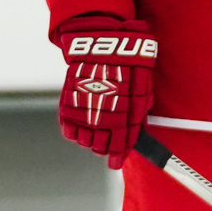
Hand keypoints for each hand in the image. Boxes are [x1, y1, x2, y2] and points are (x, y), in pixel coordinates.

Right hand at [57, 16, 156, 169]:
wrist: (101, 47)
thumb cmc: (127, 66)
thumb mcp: (142, 88)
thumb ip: (139, 111)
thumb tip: (138, 129)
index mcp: (123, 118)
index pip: (119, 147)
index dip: (117, 157)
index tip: (115, 163)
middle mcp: (102, 119)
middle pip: (100, 147)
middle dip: (104, 150)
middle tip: (106, 146)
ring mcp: (83, 113)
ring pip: (84, 141)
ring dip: (90, 142)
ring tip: (94, 135)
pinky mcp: (68, 106)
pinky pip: (68, 130)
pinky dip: (74, 133)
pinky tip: (81, 129)